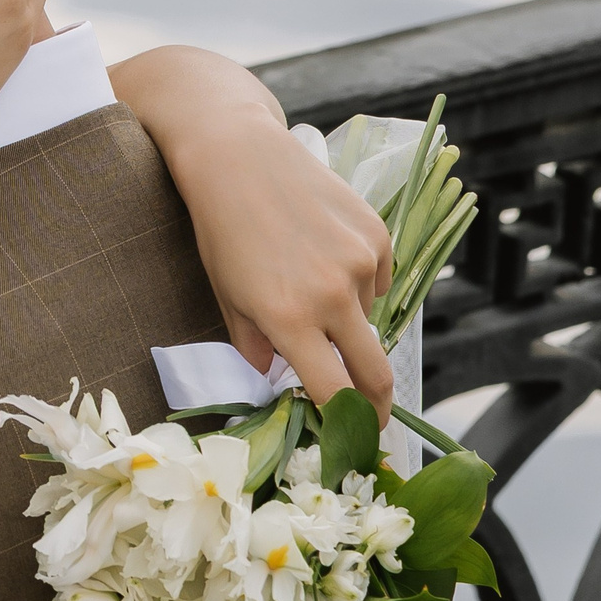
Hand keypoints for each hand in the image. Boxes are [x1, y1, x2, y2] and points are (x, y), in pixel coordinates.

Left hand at [121, 46, 394, 412]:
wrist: (238, 157)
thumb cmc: (222, 232)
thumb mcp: (228, 297)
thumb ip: (256, 346)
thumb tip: (279, 380)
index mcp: (289, 319)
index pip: (331, 392)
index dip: (345, 426)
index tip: (352, 444)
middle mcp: (333, 295)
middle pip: (374, 374)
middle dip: (375, 406)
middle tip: (370, 423)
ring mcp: (361, 264)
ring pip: (371, 320)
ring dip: (351, 325)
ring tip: (309, 289)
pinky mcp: (379, 235)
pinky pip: (379, 280)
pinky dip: (359, 284)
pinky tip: (324, 257)